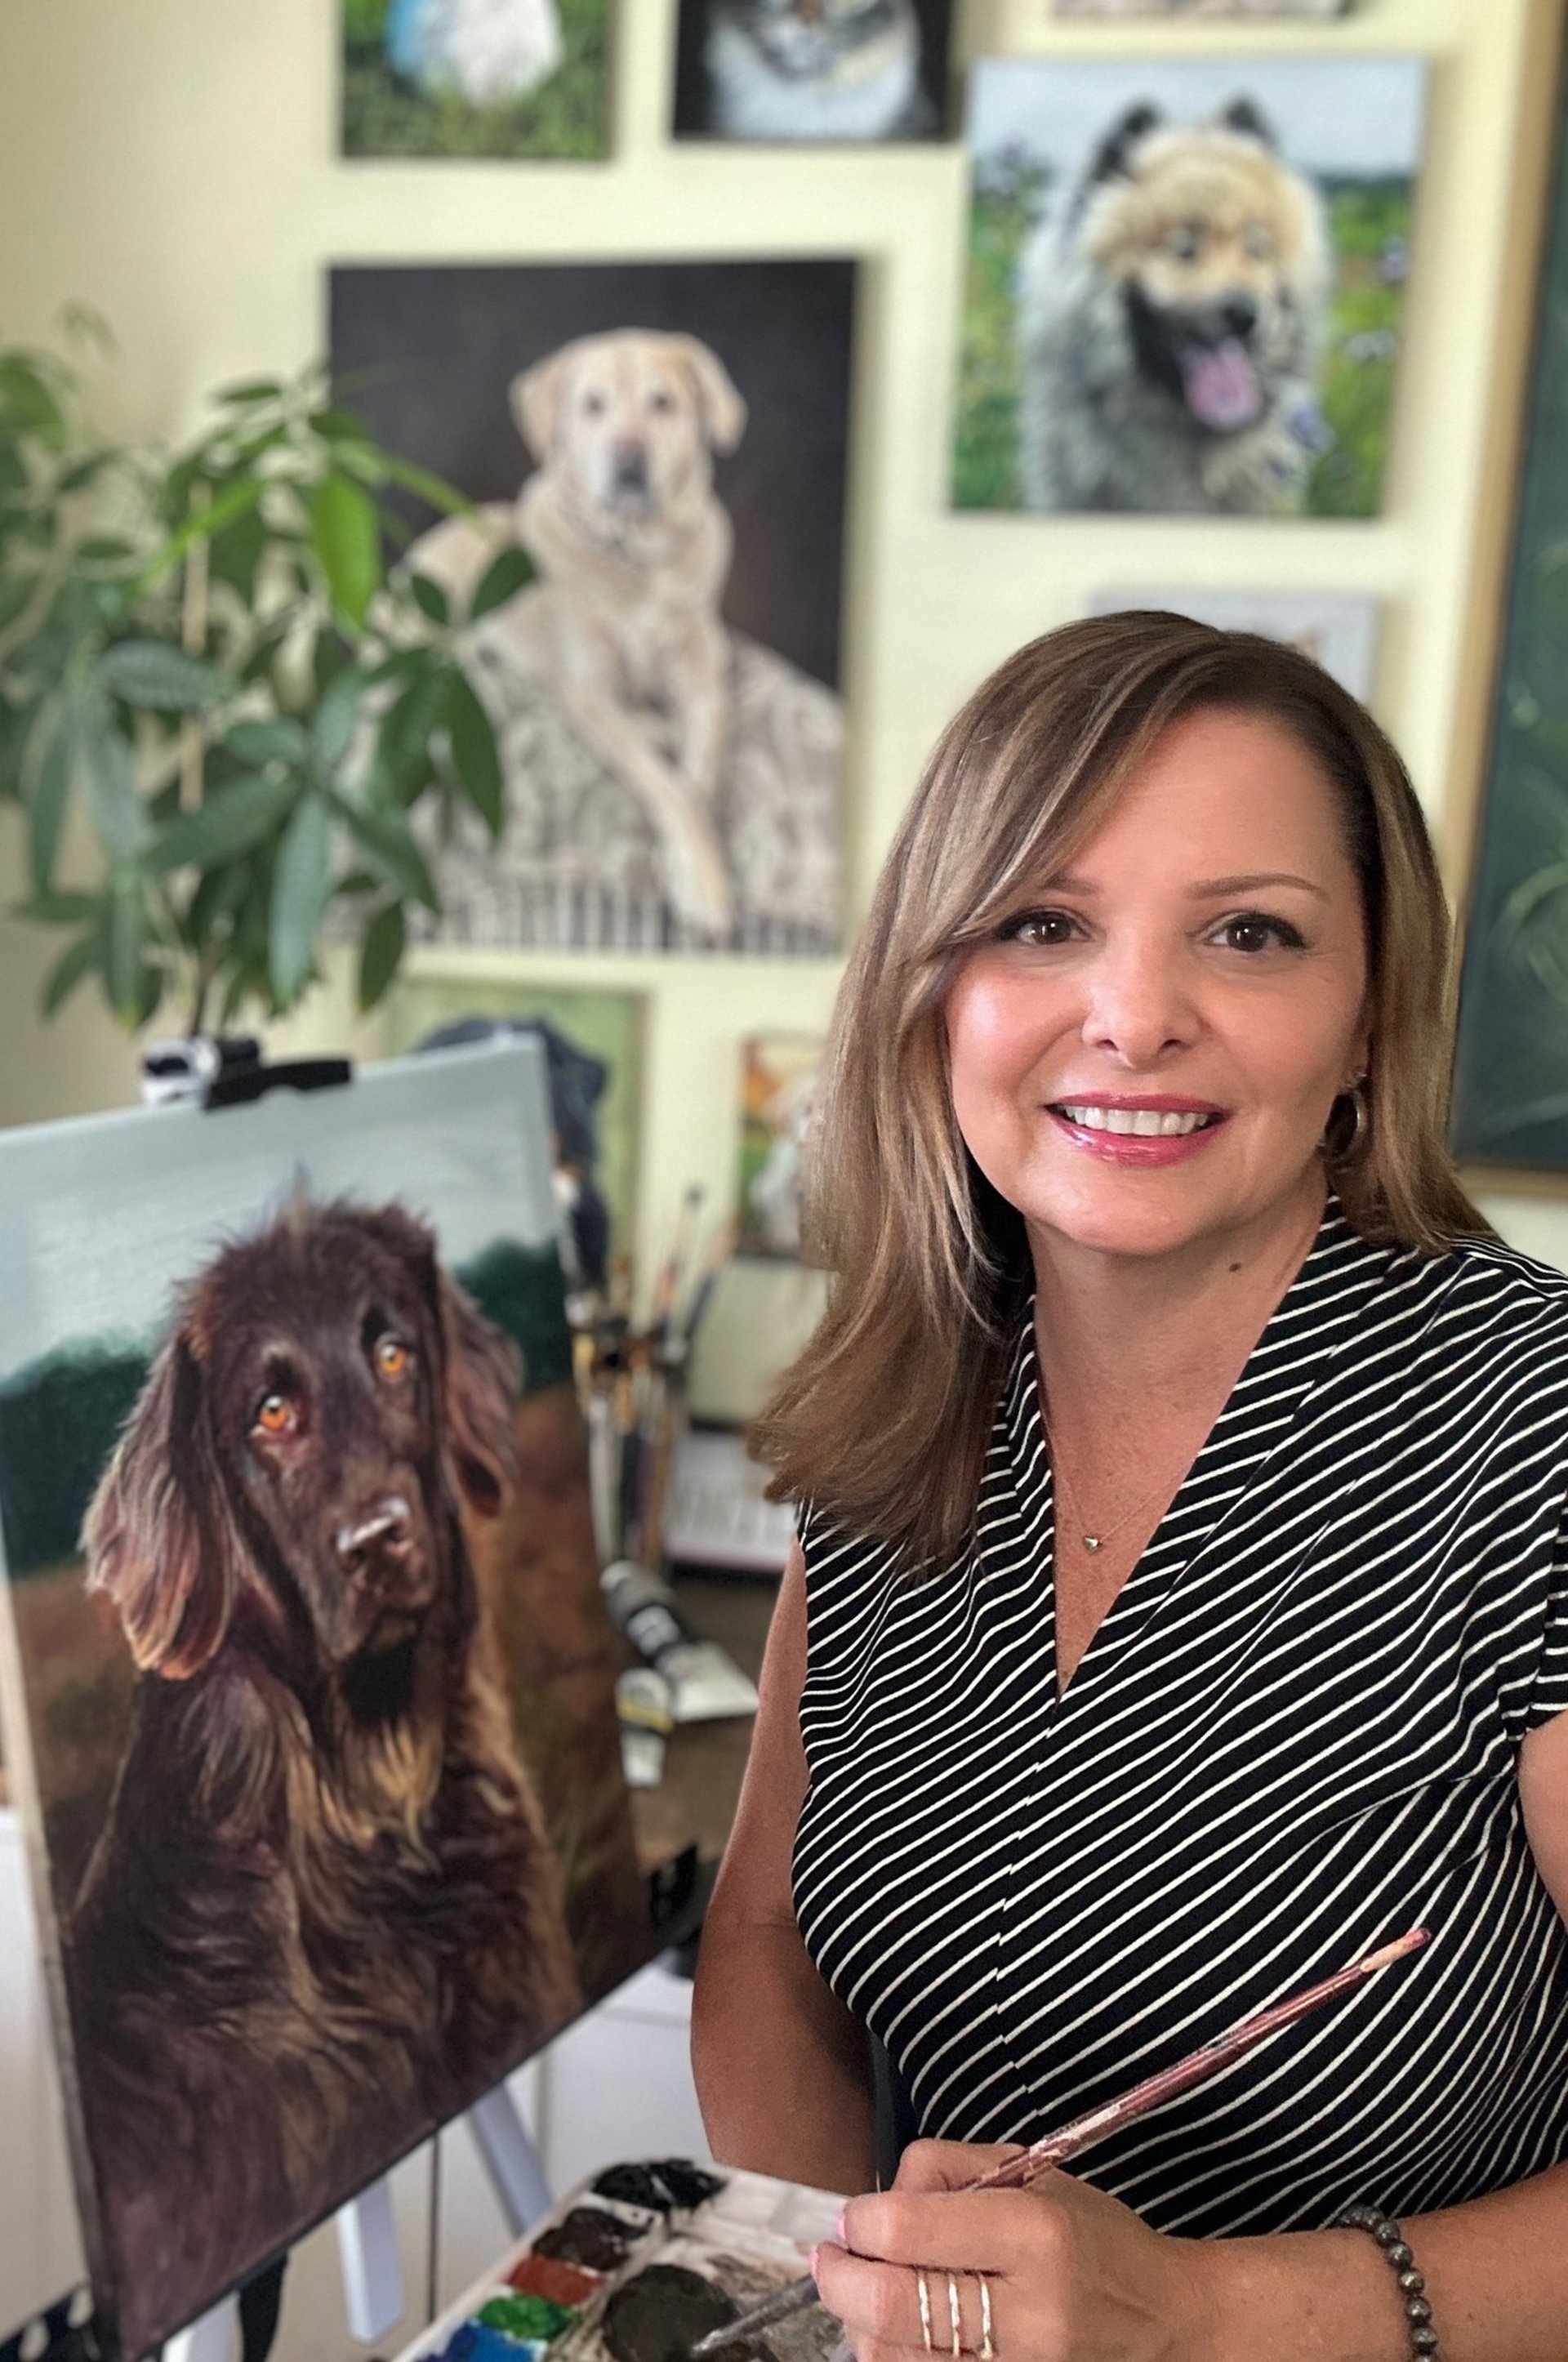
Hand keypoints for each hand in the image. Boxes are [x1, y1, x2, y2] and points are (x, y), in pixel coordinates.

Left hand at [810, 2138, 1214, 2361]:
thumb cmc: (1094, 2239)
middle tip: (831, 2258)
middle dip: (839, 2277)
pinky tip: (894, 2331)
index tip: (853, 2217)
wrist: (1165, 2325)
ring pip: (893, 2357)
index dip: (860, 2221)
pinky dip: (890, 2355)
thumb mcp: (1032, 2174)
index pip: (908, 2229)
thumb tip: (871, 2206)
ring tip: (862, 2293)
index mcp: (1035, 2234)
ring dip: (858, 2322)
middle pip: (890, 2303)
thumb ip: (946, 2172)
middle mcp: (1029, 2312)